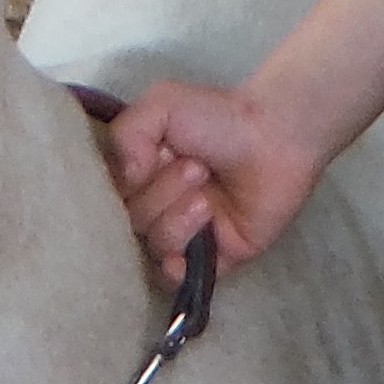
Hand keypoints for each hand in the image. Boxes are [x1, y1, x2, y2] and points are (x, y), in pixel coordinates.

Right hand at [103, 77, 321, 277]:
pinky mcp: (214, 257)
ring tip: (207, 193)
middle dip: (160, 194)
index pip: (107, 199)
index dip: (128, 184)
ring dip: (177, 217)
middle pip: (130, 222)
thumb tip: (123, 180)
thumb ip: (126, 136)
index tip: (157, 156)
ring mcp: (184, 234)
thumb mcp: (160, 107)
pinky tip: (188, 246)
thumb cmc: (219, 116)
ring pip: (153, 245)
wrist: (276, 134)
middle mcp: (156, 206)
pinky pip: (176, 277)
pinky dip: (175, 266)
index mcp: (139, 175)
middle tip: (197, 168)